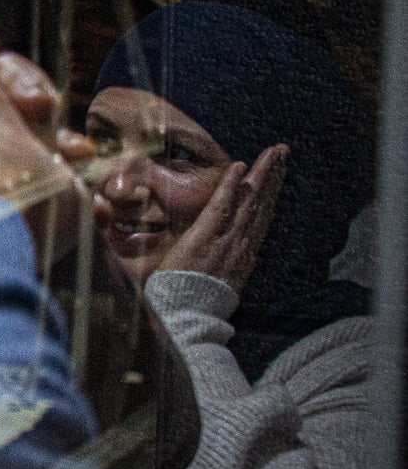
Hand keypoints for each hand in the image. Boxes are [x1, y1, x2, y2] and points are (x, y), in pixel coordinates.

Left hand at [153, 145, 286, 291]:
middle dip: (273, 176)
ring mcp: (226, 240)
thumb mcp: (220, 283)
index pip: (261, 218)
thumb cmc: (195, 302)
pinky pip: (220, 207)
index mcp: (244, 255)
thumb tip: (236, 255)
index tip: (278, 174)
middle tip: (282, 151)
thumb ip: (228, 265)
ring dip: (261, 174)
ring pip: (249, 202)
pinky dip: (230, 186)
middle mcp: (241, 245)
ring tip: (273, 153)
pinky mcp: (205, 238)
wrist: (186, 317)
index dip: (271, 194)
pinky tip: (239, 166)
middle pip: (261, 204)